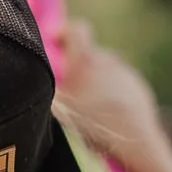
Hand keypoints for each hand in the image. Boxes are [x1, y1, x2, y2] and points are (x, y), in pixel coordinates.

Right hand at [56, 20, 162, 158]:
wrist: (134, 142)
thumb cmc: (92, 125)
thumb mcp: (57, 107)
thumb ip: (43, 86)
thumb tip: (31, 76)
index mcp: (86, 59)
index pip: (76, 30)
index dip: (64, 32)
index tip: (55, 39)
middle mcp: (109, 60)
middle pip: (89, 52)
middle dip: (77, 63)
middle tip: (66, 85)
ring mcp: (127, 74)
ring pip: (105, 69)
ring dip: (95, 79)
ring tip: (86, 106)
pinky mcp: (140, 89)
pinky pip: (120, 83)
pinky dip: (111, 92)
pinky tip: (105, 114)